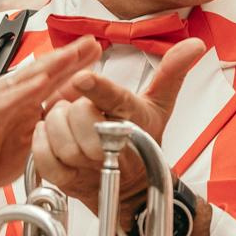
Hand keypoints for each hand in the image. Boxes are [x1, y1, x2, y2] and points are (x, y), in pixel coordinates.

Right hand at [0, 40, 101, 218]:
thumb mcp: (30, 138)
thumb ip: (50, 122)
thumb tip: (77, 112)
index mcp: (22, 100)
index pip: (52, 78)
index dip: (74, 64)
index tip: (96, 50)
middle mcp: (8, 97)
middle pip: (42, 72)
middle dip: (67, 57)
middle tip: (90, 43)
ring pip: (24, 82)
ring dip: (48, 67)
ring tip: (70, 55)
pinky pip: (4, 105)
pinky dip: (22, 93)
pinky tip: (39, 84)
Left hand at [28, 40, 207, 219]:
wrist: (134, 190)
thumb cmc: (143, 143)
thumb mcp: (160, 106)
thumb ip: (172, 72)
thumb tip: (194, 45)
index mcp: (133, 118)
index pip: (115, 100)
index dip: (97, 89)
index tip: (83, 77)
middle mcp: (113, 143)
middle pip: (81, 117)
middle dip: (71, 108)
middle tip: (72, 105)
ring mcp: (91, 165)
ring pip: (62, 141)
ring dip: (55, 127)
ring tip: (62, 120)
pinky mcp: (71, 180)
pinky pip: (47, 162)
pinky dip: (42, 146)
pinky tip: (48, 135)